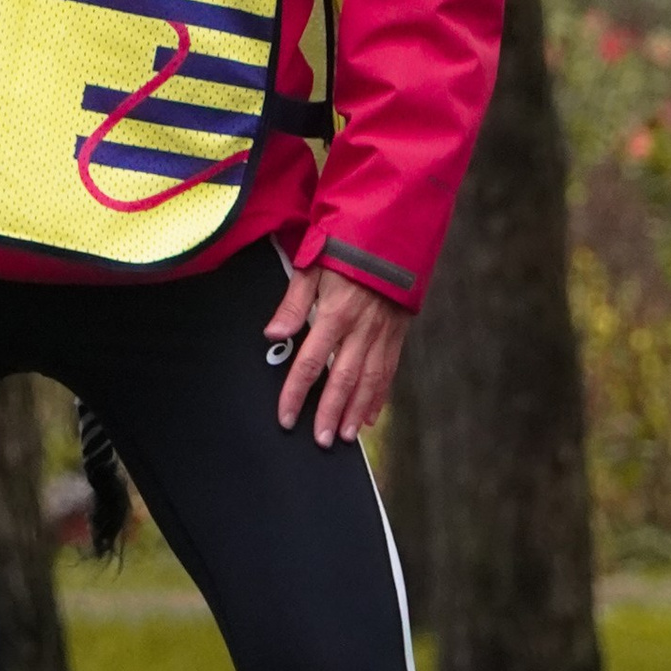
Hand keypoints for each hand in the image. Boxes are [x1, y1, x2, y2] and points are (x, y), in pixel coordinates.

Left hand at [263, 261, 411, 447]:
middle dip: (329, 412)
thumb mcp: (312, 266)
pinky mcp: (397, 333)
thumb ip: (293, 303)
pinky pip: (389, 370)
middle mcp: (362, 328)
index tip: (286, 417)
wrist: (391, 230)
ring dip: (356, 411)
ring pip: (369, 381)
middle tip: (319, 440)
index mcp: (336, 313)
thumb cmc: (346, 246)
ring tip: (344, 437)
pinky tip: (370, 415)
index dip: (295, 393)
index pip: (310, 363)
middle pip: (342, 380)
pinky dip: (380, 395)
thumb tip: (272, 335)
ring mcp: (383, 333)